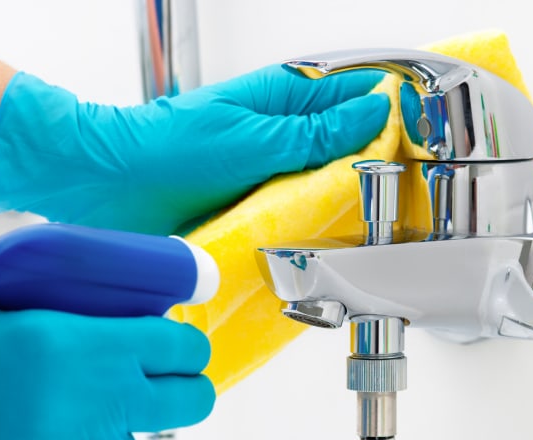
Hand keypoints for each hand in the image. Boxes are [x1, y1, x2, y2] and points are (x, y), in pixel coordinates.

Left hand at [0, 66, 390, 234]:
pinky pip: (298, 220)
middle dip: (379, 170)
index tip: (428, 140)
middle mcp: (281, 137)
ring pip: (328, 188)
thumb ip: (317, 132)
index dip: (396, 116)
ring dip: (347, 207)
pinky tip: (329, 247)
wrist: (104, 188)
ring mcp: (270, 176)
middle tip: (406, 197)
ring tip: (373, 227)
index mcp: (284, 99)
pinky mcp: (256, 212)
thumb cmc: (165, 150)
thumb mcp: (253, 139)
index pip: (359, 97)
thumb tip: (376, 112)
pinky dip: (314, 232)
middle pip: (351, 148)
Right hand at [0, 272, 213, 439]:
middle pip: (189, 401)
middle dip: (179, 389)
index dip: (182, 346)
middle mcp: (84, 403)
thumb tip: (111, 295)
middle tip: (145, 387)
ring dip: (109, 434)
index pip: (178, 345)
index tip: (172, 348)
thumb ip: (52, 292)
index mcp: (69, 341)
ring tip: (48, 424)